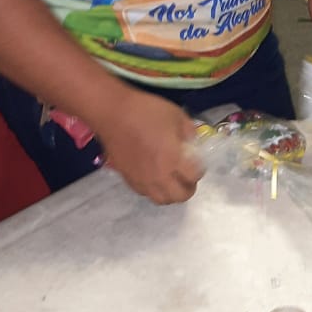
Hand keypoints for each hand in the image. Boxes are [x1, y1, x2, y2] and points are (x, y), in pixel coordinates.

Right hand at [92, 87, 203, 204]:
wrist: (112, 113)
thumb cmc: (146, 111)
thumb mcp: (176, 115)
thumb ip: (189, 132)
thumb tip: (193, 144)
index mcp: (173, 159)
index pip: (194, 176)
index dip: (199, 170)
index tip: (196, 162)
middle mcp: (159, 175)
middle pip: (180, 196)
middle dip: (188, 187)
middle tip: (187, 175)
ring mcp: (142, 180)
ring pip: (161, 200)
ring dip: (171, 192)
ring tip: (171, 179)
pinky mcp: (128, 179)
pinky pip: (145, 193)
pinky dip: (154, 189)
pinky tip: (154, 176)